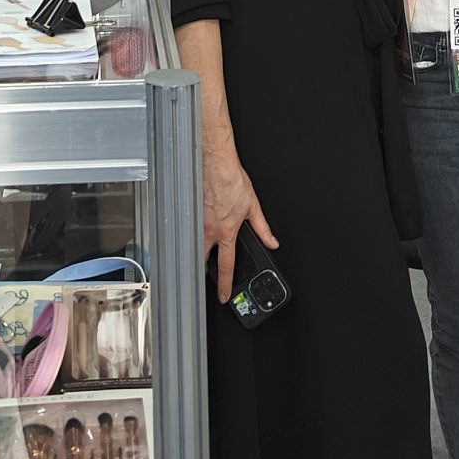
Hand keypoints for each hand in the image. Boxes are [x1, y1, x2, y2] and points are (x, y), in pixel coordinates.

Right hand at [202, 141, 277, 302]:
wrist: (215, 163)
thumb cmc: (232, 180)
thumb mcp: (253, 205)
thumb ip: (262, 228)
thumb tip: (272, 242)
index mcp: (227, 231)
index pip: (226, 265)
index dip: (225, 284)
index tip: (224, 296)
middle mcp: (209, 229)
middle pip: (203, 260)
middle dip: (204, 272)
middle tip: (207, 279)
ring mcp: (196, 221)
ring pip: (193, 246)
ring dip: (196, 254)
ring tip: (199, 259)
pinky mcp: (187, 211)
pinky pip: (186, 230)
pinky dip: (188, 236)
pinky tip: (190, 234)